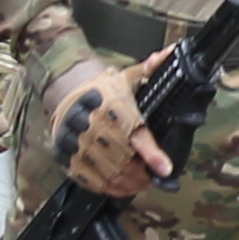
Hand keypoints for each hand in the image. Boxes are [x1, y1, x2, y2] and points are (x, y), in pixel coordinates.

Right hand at [49, 59, 171, 198]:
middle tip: (153, 177)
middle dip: (142, 173)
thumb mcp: (129, 76)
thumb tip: (173, 51)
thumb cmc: (105, 87)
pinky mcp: (65, 154)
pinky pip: (87, 179)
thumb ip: (152, 69)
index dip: (151, 154)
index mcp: (113, 106)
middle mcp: (93, 125)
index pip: (134, 134)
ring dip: (128, 183)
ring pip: (106, 172)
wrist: (66, 89)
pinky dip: (107, 188)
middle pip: (122, 159)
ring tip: (140, 184)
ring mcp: (77, 142)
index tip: (165, 169)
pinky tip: (120, 188)